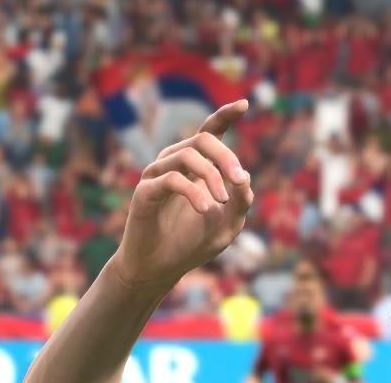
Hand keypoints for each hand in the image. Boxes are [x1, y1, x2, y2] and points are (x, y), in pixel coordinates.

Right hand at [112, 101, 253, 292]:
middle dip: (226, 157)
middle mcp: (174, 163)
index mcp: (194, 166)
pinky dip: (194, 193)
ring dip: (211, 177)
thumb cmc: (190, 245)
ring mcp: (157, 175)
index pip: (210, 132)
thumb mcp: (227, 226)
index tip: (245, 105)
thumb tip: (245, 178)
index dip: (226, 116)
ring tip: (221, 203)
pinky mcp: (145, 192)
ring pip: (188, 156)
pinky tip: (206, 209)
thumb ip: (240, 203)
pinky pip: (172, 179)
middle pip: (203, 140)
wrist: (159, 269)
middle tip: (239, 181)